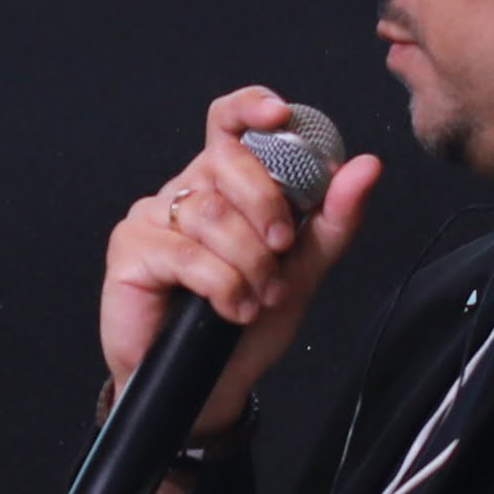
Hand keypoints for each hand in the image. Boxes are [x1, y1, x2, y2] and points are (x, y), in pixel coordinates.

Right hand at [94, 91, 382, 468]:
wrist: (210, 386)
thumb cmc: (248, 324)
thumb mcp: (303, 271)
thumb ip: (333, 220)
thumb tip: (365, 166)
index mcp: (226, 184)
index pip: (230, 123)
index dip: (250, 107)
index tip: (279, 113)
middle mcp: (186, 189)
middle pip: (226, 161)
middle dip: (267, 205)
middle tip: (283, 248)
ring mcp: (152, 216)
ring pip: (210, 212)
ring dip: (248, 261)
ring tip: (258, 297)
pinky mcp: (129, 249)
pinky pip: (184, 251)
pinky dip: (220, 283)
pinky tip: (230, 308)